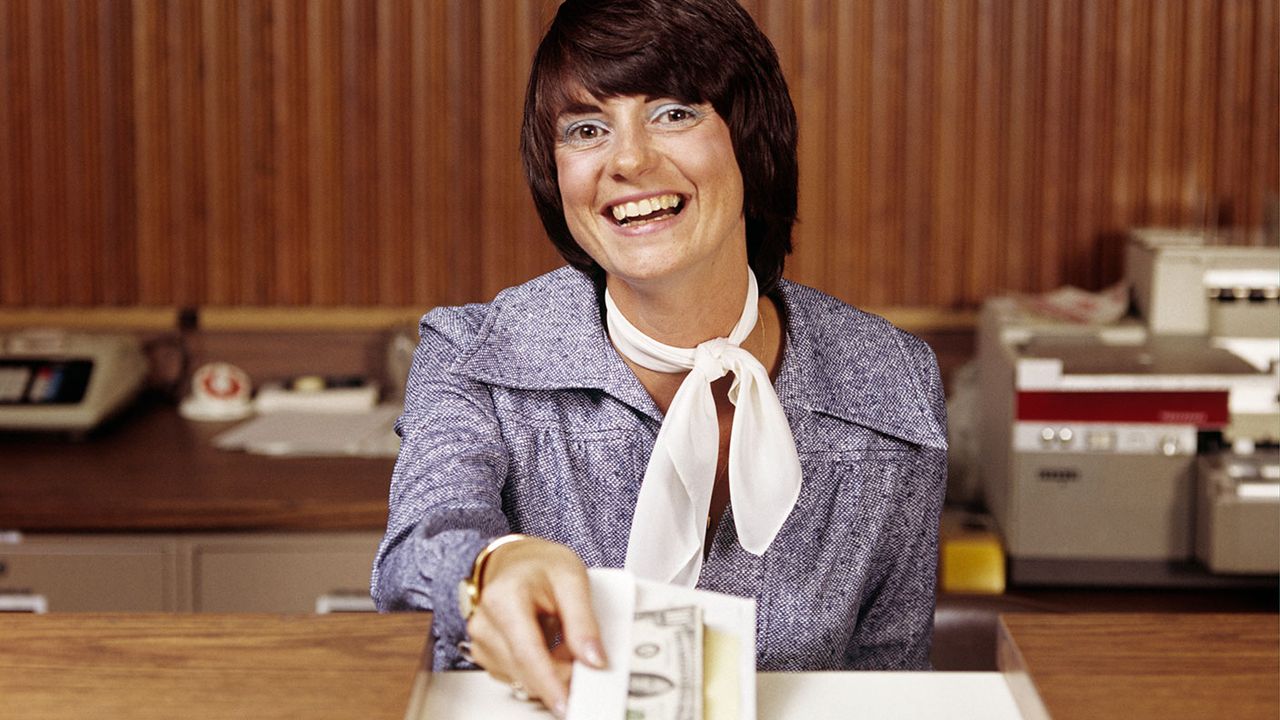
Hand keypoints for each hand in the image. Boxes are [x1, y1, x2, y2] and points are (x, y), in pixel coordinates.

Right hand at [464, 537, 607, 717]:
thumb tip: (594, 660)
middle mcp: (484, 622)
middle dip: (559, 671)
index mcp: (504, 598)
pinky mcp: (484, 653)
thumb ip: (583, 621)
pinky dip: (537, 667)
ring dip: (549, 668)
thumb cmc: (542, 566)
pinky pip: (517, 676)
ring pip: (522, 678)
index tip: (566, 704)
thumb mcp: (573, 579)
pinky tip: (544, 643)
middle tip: (581, 649)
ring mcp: (481, 640)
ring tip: (558, 634)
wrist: (518, 561)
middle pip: (526, 671)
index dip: (549, 683)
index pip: (527, 653)